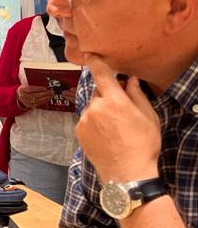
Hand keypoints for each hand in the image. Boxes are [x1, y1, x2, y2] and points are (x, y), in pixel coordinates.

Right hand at [16, 85, 55, 108]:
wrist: (19, 96)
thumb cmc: (25, 89)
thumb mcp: (26, 85)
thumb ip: (33, 84)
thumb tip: (43, 83)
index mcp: (23, 89)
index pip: (31, 89)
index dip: (38, 89)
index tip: (45, 88)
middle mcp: (24, 96)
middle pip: (35, 95)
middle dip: (45, 93)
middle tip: (51, 91)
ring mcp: (27, 102)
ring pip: (38, 100)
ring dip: (46, 97)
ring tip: (51, 94)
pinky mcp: (30, 105)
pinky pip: (39, 103)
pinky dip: (45, 101)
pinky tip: (48, 98)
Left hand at [76, 55, 160, 181]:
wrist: (127, 173)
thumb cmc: (143, 144)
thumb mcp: (148, 117)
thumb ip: (137, 95)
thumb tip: (129, 79)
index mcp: (115, 101)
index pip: (101, 74)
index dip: (96, 62)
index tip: (91, 54)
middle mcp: (96, 108)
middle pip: (99, 92)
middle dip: (108, 95)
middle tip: (122, 109)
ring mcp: (85, 121)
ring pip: (92, 107)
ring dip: (101, 110)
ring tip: (115, 127)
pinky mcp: (79, 132)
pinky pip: (87, 120)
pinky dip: (94, 122)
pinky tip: (107, 134)